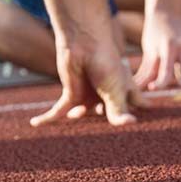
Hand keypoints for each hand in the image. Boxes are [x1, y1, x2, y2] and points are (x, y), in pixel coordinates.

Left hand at [30, 32, 145, 126]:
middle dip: (108, 123)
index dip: (143, 110)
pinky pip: (58, 111)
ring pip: (85, 116)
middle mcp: (107, 95)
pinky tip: (34, 123)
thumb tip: (130, 124)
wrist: (83, 43)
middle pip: (109, 115)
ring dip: (80, 119)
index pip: (137, 105)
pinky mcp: (71, 95)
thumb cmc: (105, 63)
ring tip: (78, 126)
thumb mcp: (115, 90)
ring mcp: (89, 96)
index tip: (146, 119)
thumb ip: (118, 111)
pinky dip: (46, 118)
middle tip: (109, 138)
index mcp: (125, 91)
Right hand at [133, 11, 180, 89]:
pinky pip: (143, 68)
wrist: (165, 10)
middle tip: (153, 88)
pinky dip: (139, 78)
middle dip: (160, 80)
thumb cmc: (178, 31)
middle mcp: (170, 50)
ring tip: (135, 94)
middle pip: (165, 69)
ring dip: (143, 82)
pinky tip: (134, 87)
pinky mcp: (147, 50)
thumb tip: (180, 83)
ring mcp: (156, 50)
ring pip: (149, 70)